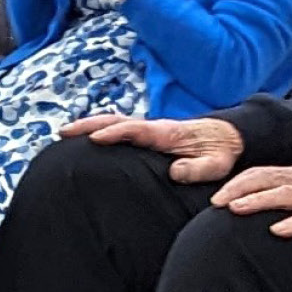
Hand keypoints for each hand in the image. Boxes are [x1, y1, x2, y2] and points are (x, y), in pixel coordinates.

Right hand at [68, 112, 239, 184]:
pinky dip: (98, 129)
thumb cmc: (220, 152)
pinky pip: (118, 129)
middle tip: (63, 132)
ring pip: (113, 122)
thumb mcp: (216, 164)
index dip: (114, 132)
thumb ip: (198, 169)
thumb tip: (174, 172)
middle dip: (89, 124)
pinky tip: (84, 139)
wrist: (227, 137)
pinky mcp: (146, 136)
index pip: (134, 129)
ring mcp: (147, 130)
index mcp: (165, 134)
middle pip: (115, 120)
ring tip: (64, 134)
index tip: (94, 139)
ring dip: (88, 125)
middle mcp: (152, 128)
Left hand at [213, 163, 291, 244]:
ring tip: (236, 210)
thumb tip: (251, 211)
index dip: (236, 184)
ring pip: (288, 194)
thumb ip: (286, 199)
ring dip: (259, 200)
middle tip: (216, 203)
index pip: (261, 174)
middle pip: (268, 179)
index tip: (214, 198)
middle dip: (239, 189)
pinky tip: (278, 231)